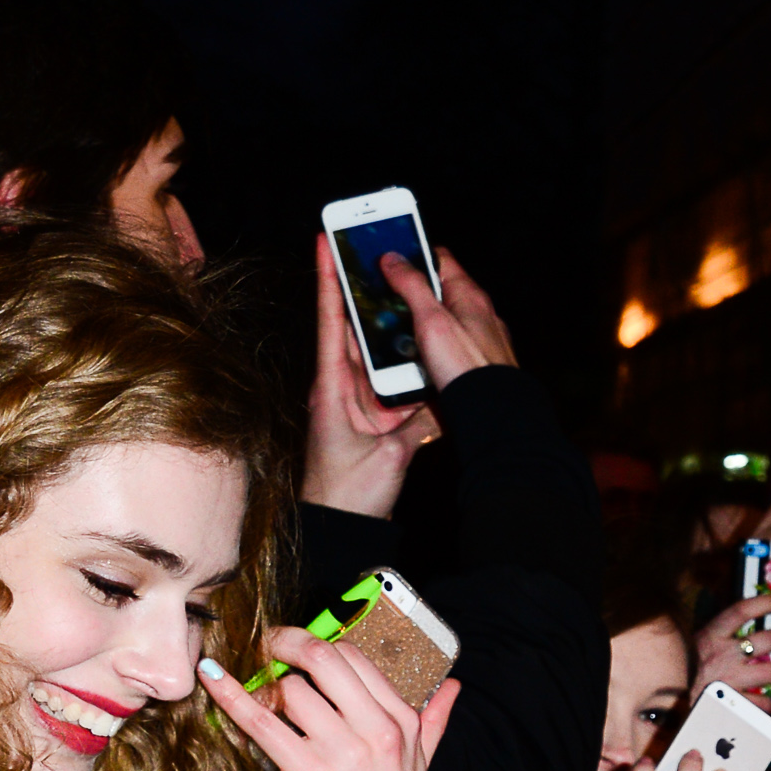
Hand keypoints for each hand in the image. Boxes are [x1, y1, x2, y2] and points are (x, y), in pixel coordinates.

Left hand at [202, 630, 457, 770]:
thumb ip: (434, 723)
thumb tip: (453, 688)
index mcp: (403, 724)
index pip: (358, 659)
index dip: (321, 644)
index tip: (299, 646)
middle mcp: (378, 732)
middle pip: (325, 660)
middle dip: (289, 643)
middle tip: (268, 644)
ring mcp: (344, 753)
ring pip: (293, 691)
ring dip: (268, 691)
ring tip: (261, 703)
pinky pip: (264, 724)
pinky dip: (233, 697)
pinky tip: (214, 677)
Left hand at [302, 231, 432, 518]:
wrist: (338, 529)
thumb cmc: (348, 495)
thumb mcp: (390, 455)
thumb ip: (419, 423)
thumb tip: (444, 399)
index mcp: (334, 388)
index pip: (331, 321)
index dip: (328, 279)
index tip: (326, 241)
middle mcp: (340, 388)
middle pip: (350, 326)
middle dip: (362, 288)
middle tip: (372, 250)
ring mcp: (353, 402)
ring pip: (371, 350)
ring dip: (385, 322)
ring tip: (401, 287)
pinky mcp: (368, 418)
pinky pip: (387, 380)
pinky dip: (402, 362)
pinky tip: (420, 344)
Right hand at [378, 245, 517, 389]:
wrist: (494, 414)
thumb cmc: (467, 367)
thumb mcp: (431, 320)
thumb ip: (412, 286)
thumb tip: (393, 258)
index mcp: (470, 296)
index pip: (440, 259)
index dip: (413, 255)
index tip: (389, 258)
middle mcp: (479, 314)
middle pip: (439, 292)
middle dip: (411, 296)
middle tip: (385, 302)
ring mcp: (480, 340)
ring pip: (443, 322)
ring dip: (419, 326)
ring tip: (395, 335)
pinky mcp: (476, 364)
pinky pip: (448, 348)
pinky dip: (430, 350)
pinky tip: (416, 361)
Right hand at [693, 594, 770, 712]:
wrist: (666, 704)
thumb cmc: (682, 672)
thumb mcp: (695, 645)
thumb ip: (718, 636)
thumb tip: (744, 624)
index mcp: (711, 635)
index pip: (742, 609)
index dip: (766, 603)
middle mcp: (723, 654)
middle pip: (770, 639)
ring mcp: (729, 679)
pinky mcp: (733, 704)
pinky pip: (761, 702)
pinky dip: (770, 703)